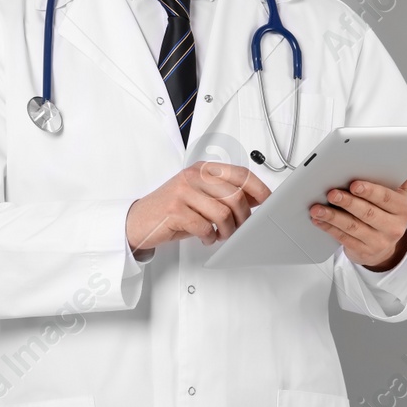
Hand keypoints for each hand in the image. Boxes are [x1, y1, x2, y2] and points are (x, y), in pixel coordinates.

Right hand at [126, 162, 270, 252]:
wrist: (137, 221)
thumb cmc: (172, 209)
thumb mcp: (201, 196)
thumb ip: (225, 194)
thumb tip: (257, 198)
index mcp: (203, 169)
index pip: (240, 173)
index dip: (259, 188)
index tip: (269, 202)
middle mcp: (193, 176)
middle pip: (235, 195)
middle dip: (243, 217)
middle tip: (238, 228)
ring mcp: (183, 191)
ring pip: (222, 212)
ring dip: (227, 230)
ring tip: (221, 234)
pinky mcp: (174, 210)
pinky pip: (204, 226)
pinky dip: (210, 237)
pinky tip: (206, 237)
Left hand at [311, 156, 406, 270]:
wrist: (387, 246)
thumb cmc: (389, 212)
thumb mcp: (400, 193)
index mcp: (403, 208)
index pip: (386, 198)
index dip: (370, 191)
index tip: (354, 184)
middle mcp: (394, 226)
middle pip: (368, 213)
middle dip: (348, 202)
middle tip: (332, 193)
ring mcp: (379, 241)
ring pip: (353, 227)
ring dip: (333, 217)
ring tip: (317, 208)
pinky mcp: (364, 252)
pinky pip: (344, 239)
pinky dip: (329, 228)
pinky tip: (318, 220)